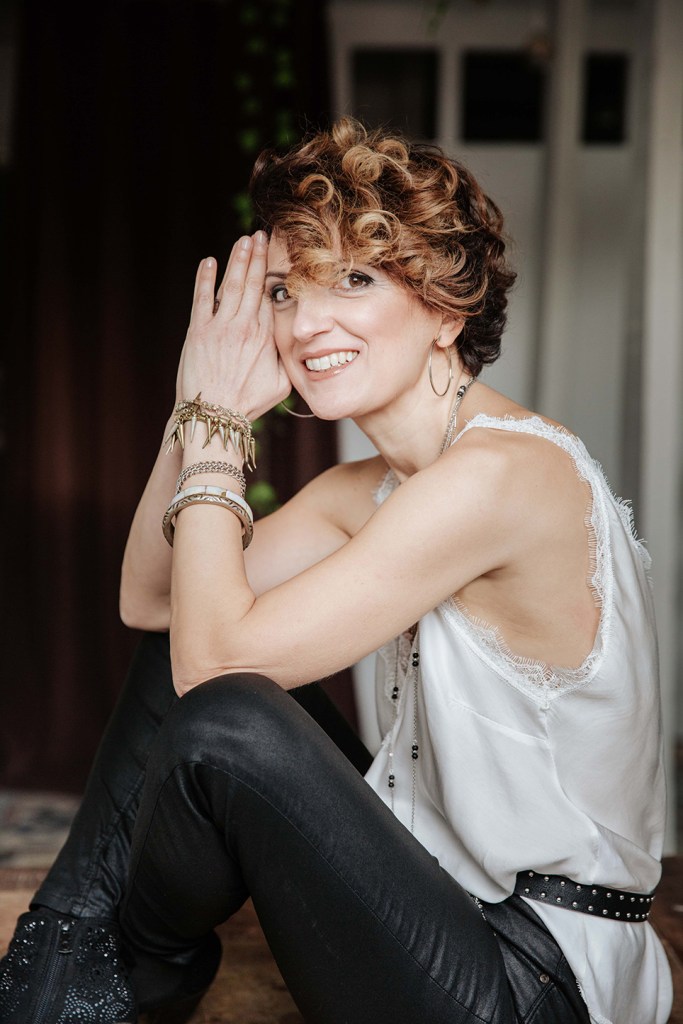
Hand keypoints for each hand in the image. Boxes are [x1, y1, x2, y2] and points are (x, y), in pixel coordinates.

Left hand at [175, 232, 290, 419]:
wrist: (215, 415)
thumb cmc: (248, 403)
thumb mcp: (280, 385)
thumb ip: (287, 360)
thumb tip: (296, 344)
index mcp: (266, 338)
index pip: (269, 297)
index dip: (272, 273)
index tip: (276, 255)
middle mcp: (244, 328)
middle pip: (253, 284)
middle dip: (257, 257)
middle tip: (261, 235)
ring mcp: (220, 328)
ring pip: (231, 285)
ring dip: (237, 260)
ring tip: (243, 240)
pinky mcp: (198, 332)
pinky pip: (203, 298)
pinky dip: (206, 278)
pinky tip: (209, 262)